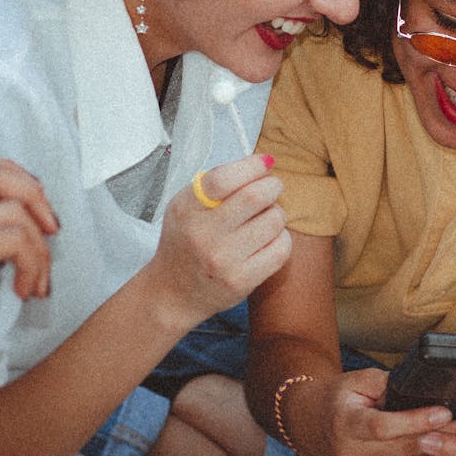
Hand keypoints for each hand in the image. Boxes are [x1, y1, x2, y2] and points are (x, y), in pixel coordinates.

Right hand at [0, 159, 58, 405]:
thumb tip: (35, 201)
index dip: (14, 178)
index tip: (38, 209)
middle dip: (34, 196)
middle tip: (52, 230)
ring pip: (14, 210)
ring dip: (40, 247)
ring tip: (35, 280)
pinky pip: (16, 238)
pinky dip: (34, 264)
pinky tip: (27, 291)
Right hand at [151, 154, 290, 322]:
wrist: (175, 292)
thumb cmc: (186, 241)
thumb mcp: (186, 206)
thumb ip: (217, 182)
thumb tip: (263, 163)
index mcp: (187, 210)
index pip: (223, 179)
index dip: (252, 166)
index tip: (265, 162)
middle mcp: (204, 236)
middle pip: (255, 196)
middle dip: (272, 186)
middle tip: (271, 188)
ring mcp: (224, 261)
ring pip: (274, 221)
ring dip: (277, 213)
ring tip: (265, 217)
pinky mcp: (243, 281)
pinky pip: (281, 248)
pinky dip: (281, 237)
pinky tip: (267, 239)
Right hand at [310, 368, 453, 455]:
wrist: (307, 421)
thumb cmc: (335, 397)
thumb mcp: (356, 381)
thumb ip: (387, 386)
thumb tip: (422, 390)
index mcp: (346, 424)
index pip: (383, 427)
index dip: (414, 421)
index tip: (442, 413)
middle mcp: (353, 454)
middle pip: (404, 451)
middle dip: (445, 439)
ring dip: (446, 454)